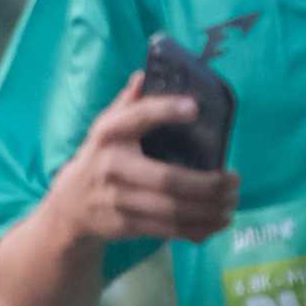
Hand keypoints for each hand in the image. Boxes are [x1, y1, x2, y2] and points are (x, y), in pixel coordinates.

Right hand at [55, 73, 239, 246]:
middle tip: (234, 180)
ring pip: (172, 211)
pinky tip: (218, 222)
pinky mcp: (126, 226)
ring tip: (232, 202)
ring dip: (209, 210)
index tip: (194, 107)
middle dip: (208, 184)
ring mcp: (118, 200)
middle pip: (168, 180)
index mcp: (109, 134)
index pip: (137, 117)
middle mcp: (112, 167)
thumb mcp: (106, 127)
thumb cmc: (101, 156)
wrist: (70, 204)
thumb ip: (127, 103)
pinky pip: (168, 230)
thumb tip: (145, 74)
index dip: (165, 111)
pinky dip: (198, 230)